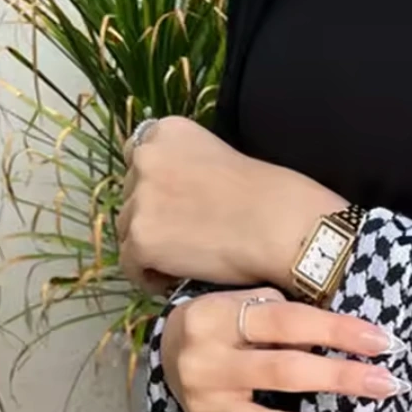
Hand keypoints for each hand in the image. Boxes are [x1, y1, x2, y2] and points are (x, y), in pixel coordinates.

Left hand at [119, 116, 341, 294]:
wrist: (283, 227)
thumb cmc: (273, 197)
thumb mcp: (223, 157)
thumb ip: (190, 168)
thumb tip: (177, 200)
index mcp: (167, 132)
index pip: (139, 160)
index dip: (156, 189)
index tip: (178, 208)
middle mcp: (145, 158)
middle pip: (129, 197)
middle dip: (153, 217)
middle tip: (186, 238)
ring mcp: (139, 199)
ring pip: (128, 231)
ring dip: (151, 247)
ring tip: (185, 262)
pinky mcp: (142, 239)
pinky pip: (131, 266)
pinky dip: (150, 276)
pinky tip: (178, 279)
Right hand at [161, 288, 406, 411]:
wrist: (169, 345)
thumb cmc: (228, 321)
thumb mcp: (249, 301)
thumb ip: (290, 317)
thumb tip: (356, 337)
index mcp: (218, 320)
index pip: (288, 323)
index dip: (339, 332)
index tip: (385, 343)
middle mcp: (207, 366)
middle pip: (283, 373)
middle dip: (340, 379)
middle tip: (388, 385)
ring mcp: (207, 411)